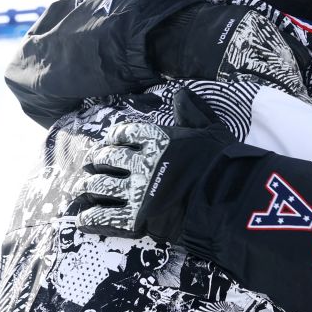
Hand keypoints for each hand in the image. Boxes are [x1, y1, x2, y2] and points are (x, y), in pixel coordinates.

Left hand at [71, 88, 234, 241]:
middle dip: (97, 160)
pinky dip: (90, 218)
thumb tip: (181, 94)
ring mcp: (137, 190)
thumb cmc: (223, 164)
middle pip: (107, 158)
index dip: (114, 137)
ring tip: (84, 189)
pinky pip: (104, 217)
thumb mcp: (212, 129)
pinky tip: (84, 218)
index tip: (110, 142)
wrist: (227, 200)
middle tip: (92, 165)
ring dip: (89, 187)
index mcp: (158, 139)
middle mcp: (142, 162)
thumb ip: (193, 112)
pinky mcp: (136, 218)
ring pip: (101, 185)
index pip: (125, 133)